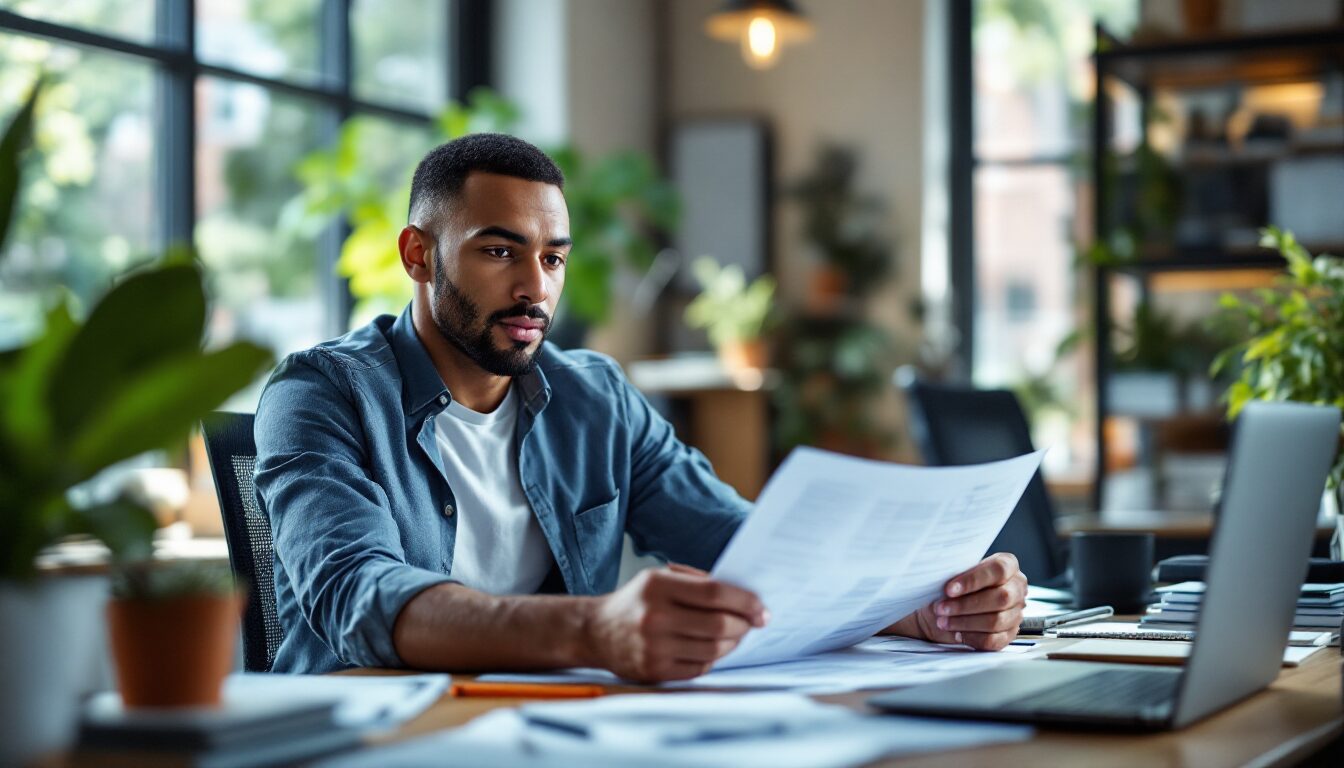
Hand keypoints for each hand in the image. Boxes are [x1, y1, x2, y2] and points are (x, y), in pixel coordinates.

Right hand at [584, 564, 766, 681]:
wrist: (596, 632)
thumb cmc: (636, 601)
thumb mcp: (660, 578)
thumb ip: (698, 582)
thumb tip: (743, 597)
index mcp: (657, 586)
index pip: (714, 593)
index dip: (744, 601)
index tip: (760, 608)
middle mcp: (654, 617)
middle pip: (719, 624)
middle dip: (744, 624)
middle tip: (753, 622)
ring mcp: (654, 647)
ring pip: (714, 650)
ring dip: (733, 643)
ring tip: (734, 635)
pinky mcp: (655, 671)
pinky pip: (700, 668)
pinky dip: (713, 658)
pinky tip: (711, 648)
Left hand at [886, 553, 1026, 650]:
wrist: (947, 607)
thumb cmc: (952, 585)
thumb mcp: (952, 572)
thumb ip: (954, 569)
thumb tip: (939, 569)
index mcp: (1007, 565)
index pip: (998, 570)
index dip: (973, 580)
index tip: (948, 589)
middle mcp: (1016, 588)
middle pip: (1000, 597)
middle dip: (966, 605)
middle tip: (941, 608)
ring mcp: (1016, 612)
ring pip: (996, 621)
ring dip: (965, 622)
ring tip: (943, 621)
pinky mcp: (1009, 634)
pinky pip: (994, 640)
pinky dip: (972, 638)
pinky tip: (956, 633)